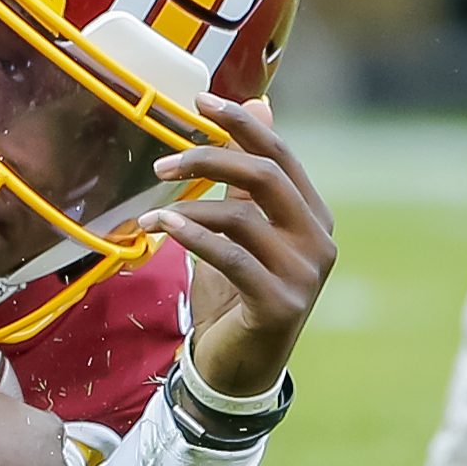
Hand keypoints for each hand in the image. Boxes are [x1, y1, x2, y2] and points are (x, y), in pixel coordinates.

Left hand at [141, 95, 336, 397]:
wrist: (240, 365)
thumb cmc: (236, 291)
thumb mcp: (240, 229)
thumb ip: (245, 178)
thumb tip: (258, 106)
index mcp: (311, 216)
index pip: (280, 156)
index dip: (242, 125)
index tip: (201, 100)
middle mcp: (317, 240)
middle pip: (266, 178)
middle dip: (210, 160)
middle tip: (162, 163)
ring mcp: (303, 274)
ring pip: (243, 218)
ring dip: (188, 209)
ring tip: (149, 215)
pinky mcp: (279, 303)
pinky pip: (231, 257)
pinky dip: (193, 238)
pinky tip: (162, 227)